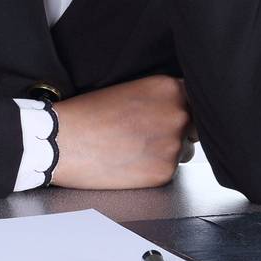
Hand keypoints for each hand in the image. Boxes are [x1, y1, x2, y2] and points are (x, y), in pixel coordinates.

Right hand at [50, 75, 198, 190]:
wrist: (62, 141)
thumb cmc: (87, 114)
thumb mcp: (130, 89)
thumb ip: (161, 97)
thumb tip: (181, 109)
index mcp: (169, 88)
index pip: (197, 99)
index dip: (185, 108)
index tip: (173, 115)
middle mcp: (177, 114)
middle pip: (194, 126)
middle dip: (178, 131)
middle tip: (147, 134)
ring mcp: (173, 144)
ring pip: (183, 150)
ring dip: (167, 151)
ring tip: (134, 149)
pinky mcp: (163, 172)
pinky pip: (169, 171)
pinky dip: (153, 170)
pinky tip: (130, 163)